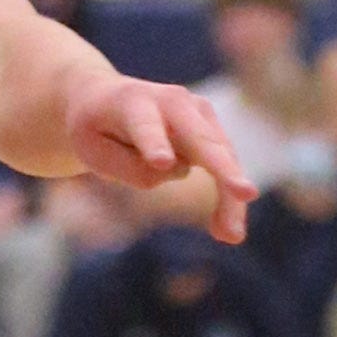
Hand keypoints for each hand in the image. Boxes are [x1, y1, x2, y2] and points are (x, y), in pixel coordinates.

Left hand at [62, 70, 256, 237]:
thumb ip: (124, 165)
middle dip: (223, 167)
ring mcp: (200, 113)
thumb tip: (167, 171)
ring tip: (232, 237)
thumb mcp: (90, 148)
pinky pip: (225, 169)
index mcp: (134, 102)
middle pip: (201, 141)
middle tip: (246, 193)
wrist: (108, 99)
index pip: (145, 127)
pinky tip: (226, 233)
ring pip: (222, 160)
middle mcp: (174, 102)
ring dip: (230, 199)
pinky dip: (227, 202)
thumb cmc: (95, 129)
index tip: (161, 163)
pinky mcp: (211, 131)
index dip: (154, 144)